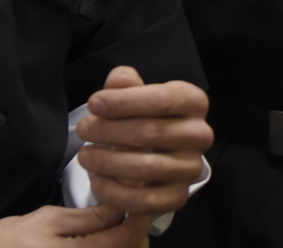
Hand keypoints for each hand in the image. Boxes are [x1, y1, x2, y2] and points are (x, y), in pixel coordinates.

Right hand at [0, 203, 150, 245]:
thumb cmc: (11, 240)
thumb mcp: (50, 219)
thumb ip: (89, 218)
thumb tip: (122, 206)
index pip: (127, 238)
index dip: (140, 216)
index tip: (140, 197)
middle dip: (136, 232)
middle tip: (130, 209)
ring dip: (126, 242)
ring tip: (117, 224)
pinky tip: (104, 239)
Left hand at [75, 65, 212, 215]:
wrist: (158, 149)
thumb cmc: (145, 115)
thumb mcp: (136, 92)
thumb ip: (126, 83)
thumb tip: (119, 80)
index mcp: (193, 102)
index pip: (160, 100)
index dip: (123, 102)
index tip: (94, 103)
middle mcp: (199, 135)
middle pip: (149, 133)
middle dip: (108, 131)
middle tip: (83, 129)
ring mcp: (190, 168)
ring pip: (146, 168)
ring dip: (107, 162)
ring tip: (86, 155)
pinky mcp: (178, 196)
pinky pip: (146, 200)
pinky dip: (116, 193)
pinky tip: (97, 181)